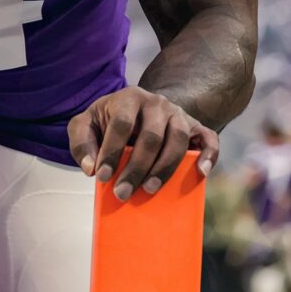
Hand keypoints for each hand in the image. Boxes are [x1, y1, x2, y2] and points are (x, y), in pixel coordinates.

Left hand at [67, 86, 218, 200]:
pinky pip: (209, 139)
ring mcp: (179, 114)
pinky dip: (208, 155)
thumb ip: (81, 142)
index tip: (101, 177)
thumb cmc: (109, 121)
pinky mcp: (196, 126)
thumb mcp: (87, 124)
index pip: (121, 124)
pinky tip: (200, 173)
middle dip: (136, 168)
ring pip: (178, 139)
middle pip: (151, 136)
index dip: (112, 152)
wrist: (141, 108)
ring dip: (165, 168)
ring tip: (149, 190)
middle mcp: (156, 103)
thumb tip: (91, 168)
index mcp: (128, 98)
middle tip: (123, 193)